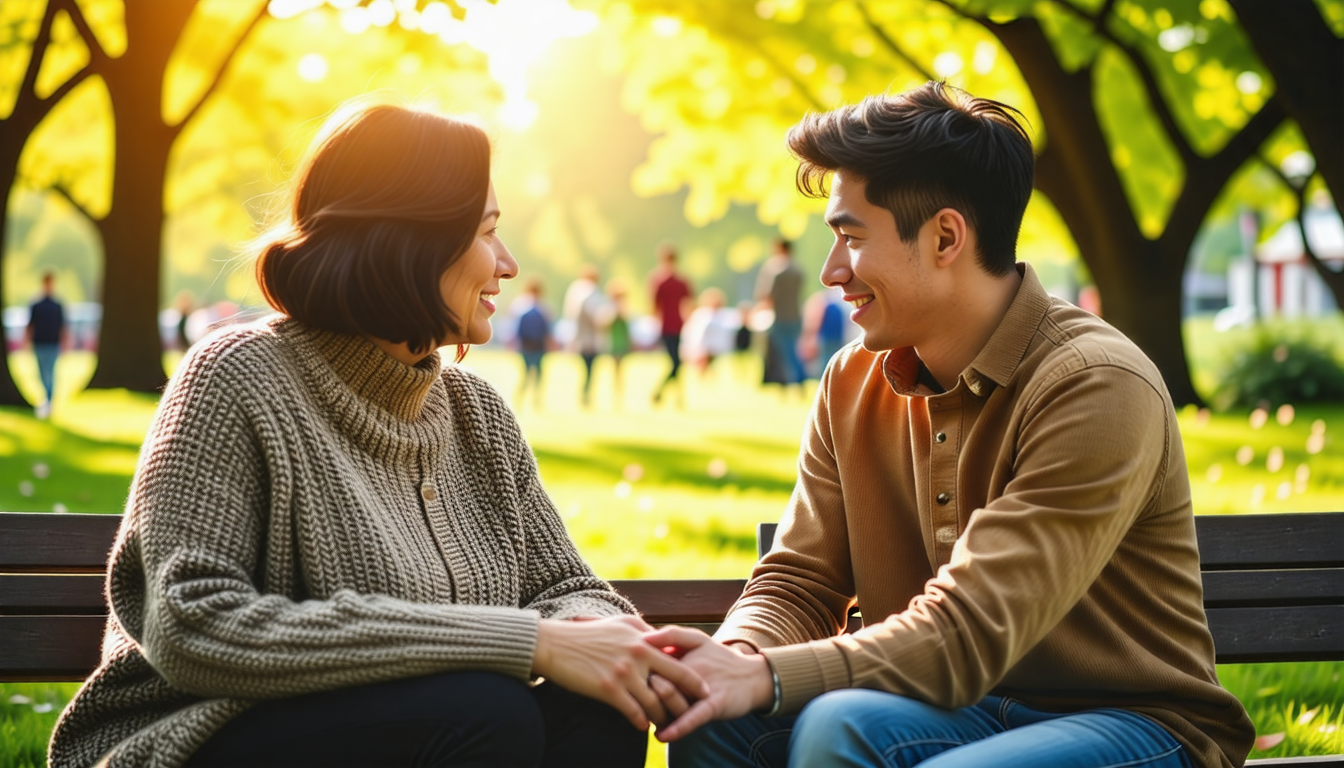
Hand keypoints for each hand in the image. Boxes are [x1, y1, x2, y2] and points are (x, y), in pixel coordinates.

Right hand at [534, 615, 708, 729]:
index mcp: (643, 640)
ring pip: (654, 703)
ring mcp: (623, 674)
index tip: (706, 692)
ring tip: (665, 724)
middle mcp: (637, 656)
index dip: (694, 680)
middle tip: (693, 715)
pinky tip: (643, 726)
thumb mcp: (620, 624)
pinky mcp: (608, 690)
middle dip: (685, 703)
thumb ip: (644, 632)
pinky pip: (633, 712)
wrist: (555, 644)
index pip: (677, 663)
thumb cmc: (589, 634)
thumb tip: (661, 638)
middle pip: (672, 685)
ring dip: (661, 717)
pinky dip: (641, 722)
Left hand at [642, 625, 774, 741]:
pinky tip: (663, 735)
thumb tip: (643, 637)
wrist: (751, 676)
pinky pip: (694, 719)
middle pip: (660, 683)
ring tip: (644, 712)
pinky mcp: (714, 707)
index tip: (622, 673)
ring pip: (674, 703)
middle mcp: (690, 674)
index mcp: (682, 657)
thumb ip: (672, 635)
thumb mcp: (697, 639)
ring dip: (657, 709)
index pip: (652, 663)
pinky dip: (679, 728)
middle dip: (643, 690)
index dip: (635, 670)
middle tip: (631, 693)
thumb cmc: (718, 657)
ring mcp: (702, 692)